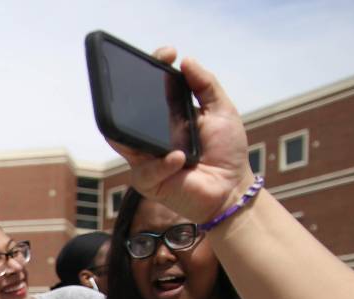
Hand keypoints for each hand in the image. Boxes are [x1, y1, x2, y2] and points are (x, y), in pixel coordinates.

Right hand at [105, 48, 255, 224]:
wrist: (230, 188)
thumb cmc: (226, 152)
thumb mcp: (221, 110)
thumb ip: (206, 85)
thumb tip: (186, 61)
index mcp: (167, 115)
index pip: (152, 88)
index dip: (154, 67)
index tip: (167, 54)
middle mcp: (151, 134)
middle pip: (128, 110)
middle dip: (133, 91)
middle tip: (150, 75)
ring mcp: (145, 157)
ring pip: (123, 138)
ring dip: (139, 128)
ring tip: (156, 124)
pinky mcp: (147, 181)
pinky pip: (145, 169)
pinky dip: (162, 163)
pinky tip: (179, 158)